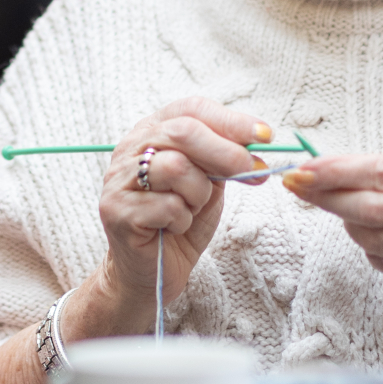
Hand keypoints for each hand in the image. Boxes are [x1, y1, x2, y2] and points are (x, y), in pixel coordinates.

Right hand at [80, 98, 270, 331]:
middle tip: (252, 171)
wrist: (151, 274)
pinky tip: (173, 229)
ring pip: (176, 168)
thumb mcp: (208, 186)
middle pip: (183, 131)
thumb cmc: (179, 225)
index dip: (230, 119)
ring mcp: (118, 180)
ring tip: (192, 210)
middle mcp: (129, 150)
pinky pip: (168, 206)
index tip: (265, 135)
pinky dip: (183, 220)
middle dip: (226, 152)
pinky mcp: (117, 211)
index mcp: (151, 133)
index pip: (190, 109)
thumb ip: (223, 162)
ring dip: (199, 194)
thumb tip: (259, 146)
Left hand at [283, 148, 382, 296]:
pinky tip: (375, 234)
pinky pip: (381, 259)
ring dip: (346, 222)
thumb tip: (319, 168)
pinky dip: (366, 244)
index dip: (336, 172)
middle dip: (327, 197)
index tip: (303, 169)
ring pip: (371, 236)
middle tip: (296, 186)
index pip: (381, 171)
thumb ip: (379, 167)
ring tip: (344, 209)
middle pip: (371, 206)